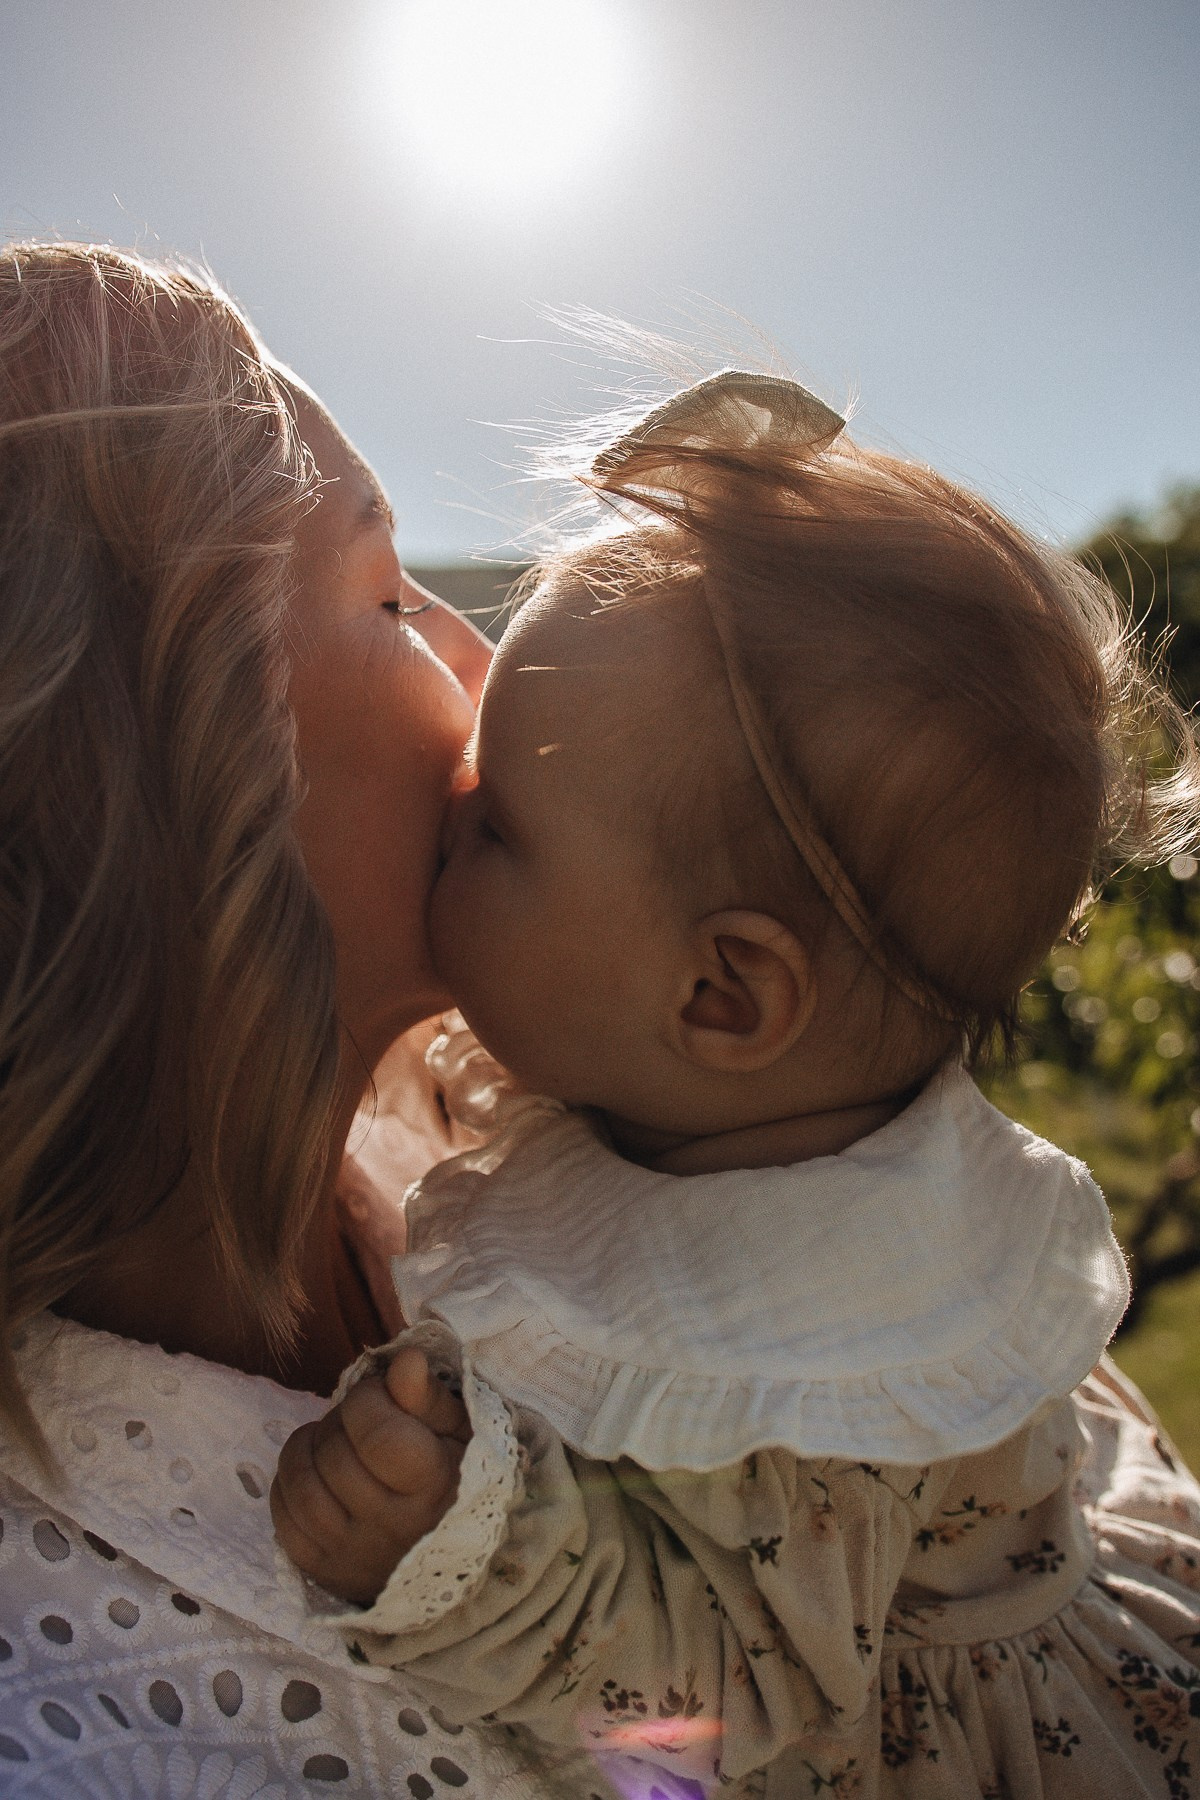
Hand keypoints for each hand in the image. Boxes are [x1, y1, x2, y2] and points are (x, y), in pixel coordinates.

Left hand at [270, 1349, 470, 1605]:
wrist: (441, 1554)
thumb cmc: (450, 1479)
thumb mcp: (456, 1432)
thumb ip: (427, 1396)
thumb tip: (406, 1359)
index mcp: (432, 1489)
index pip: (377, 1435)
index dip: (367, 1400)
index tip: (379, 1394)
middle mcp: (389, 1528)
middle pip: (335, 1455)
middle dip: (340, 1420)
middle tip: (360, 1419)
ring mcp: (350, 1554)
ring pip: (301, 1484)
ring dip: (308, 1447)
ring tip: (333, 1440)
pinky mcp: (320, 1569)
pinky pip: (283, 1515)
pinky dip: (289, 1482)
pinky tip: (315, 1472)